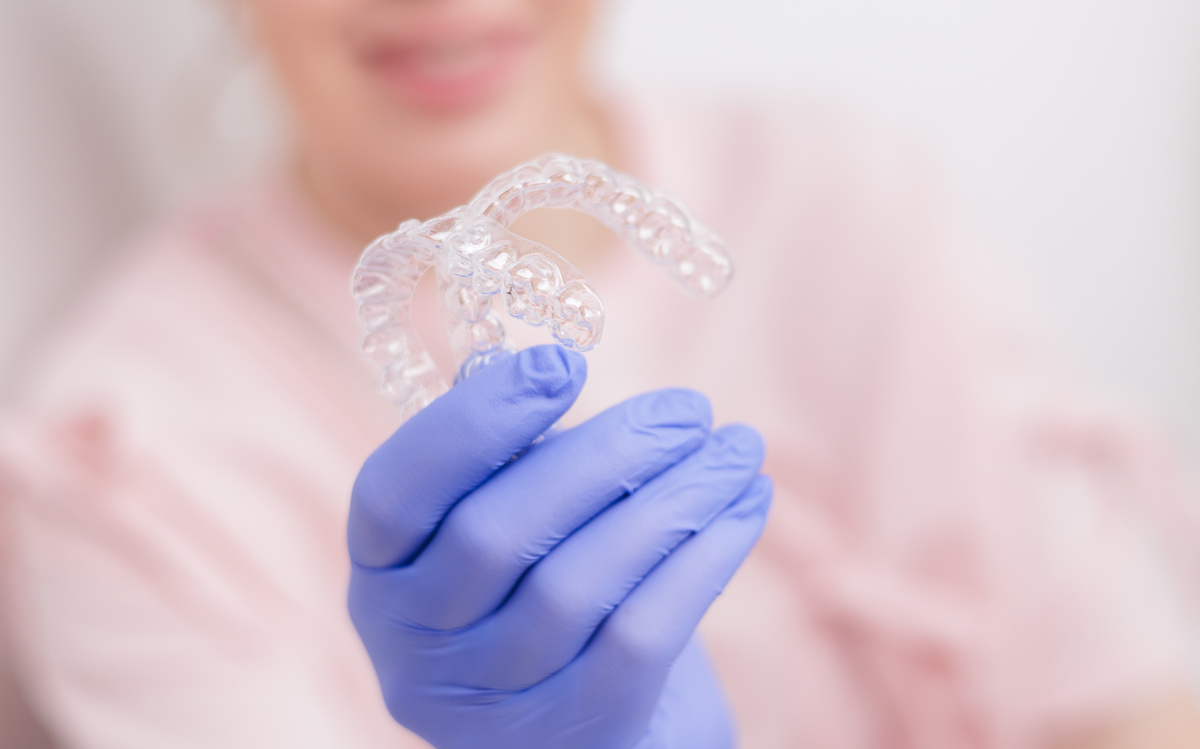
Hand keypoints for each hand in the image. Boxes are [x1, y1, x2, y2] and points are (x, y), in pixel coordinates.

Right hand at [348, 345, 771, 748]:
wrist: (590, 717)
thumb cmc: (540, 582)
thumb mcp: (504, 514)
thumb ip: (500, 451)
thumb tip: (517, 364)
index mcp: (382, 573)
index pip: (394, 492)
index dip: (472, 422)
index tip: (564, 363)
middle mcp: (414, 646)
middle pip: (496, 535)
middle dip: (605, 455)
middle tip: (689, 409)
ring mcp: (490, 698)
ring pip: (578, 583)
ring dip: (673, 500)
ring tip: (738, 447)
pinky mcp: (573, 729)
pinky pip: (642, 634)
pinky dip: (702, 559)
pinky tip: (747, 505)